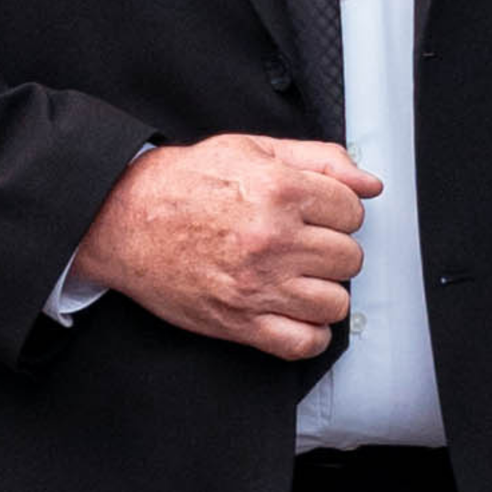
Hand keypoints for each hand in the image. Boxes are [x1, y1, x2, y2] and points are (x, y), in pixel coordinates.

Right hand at [67, 133, 382, 357]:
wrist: (122, 219)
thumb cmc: (182, 184)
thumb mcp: (252, 149)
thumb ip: (319, 159)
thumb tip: (369, 182)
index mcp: (278, 190)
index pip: (352, 211)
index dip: (338, 211)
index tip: (318, 214)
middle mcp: (272, 239)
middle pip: (348, 257)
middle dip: (331, 249)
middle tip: (303, 244)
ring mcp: (258, 285)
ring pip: (335, 301)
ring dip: (323, 291)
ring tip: (298, 276)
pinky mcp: (240, 322)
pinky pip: (305, 342)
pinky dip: (309, 333)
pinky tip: (296, 312)